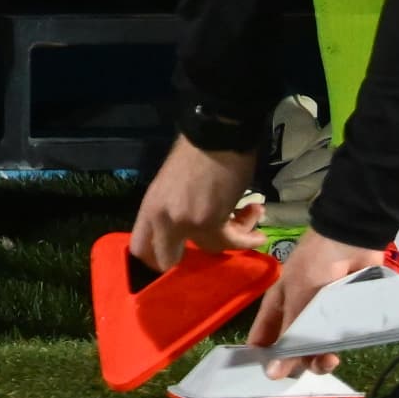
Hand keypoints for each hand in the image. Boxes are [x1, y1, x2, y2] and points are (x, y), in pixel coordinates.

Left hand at [130, 133, 264, 275]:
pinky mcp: (211, 222)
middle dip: (188, 261)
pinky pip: (231, 241)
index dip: (155, 260)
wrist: (216, 135)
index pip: (140, 249)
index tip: (175, 258)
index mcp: (149, 208)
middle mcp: (162, 219)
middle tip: (208, 252)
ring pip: (209, 249)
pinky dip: (248, 238)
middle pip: (165, 260)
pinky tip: (258, 232)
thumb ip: (172, 210)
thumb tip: (184, 229)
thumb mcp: (170, 186)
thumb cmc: (195, 154)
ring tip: (249, 219)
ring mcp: (185, 222)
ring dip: (233, 239)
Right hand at [242, 225, 387, 369]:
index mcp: (276, 307)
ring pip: (315, 350)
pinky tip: (340, 354)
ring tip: (330, 359)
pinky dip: (336, 351)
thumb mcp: (296, 299)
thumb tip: (271, 373)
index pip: (263, 340)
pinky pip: (336, 344)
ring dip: (319, 360)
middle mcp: (296, 316)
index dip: (265, 359)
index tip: (273, 376)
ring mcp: (321, 320)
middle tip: (311, 364)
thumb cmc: (315, 265)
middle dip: (299, 361)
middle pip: (291, 350)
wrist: (352, 242)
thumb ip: (288, 336)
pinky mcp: (344, 320)